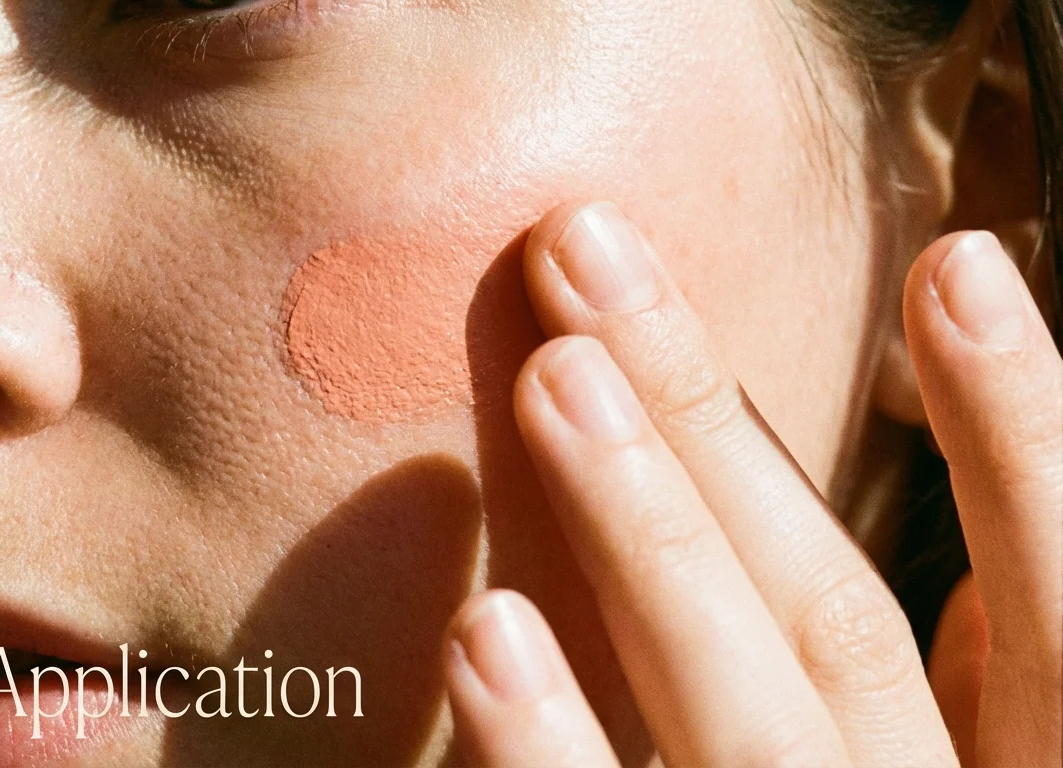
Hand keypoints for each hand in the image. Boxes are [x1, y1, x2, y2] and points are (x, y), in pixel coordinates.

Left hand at [442, 202, 1061, 765]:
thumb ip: (966, 693)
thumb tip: (980, 562)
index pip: (1050, 614)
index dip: (1020, 436)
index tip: (955, 264)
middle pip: (836, 620)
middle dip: (715, 428)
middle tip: (587, 257)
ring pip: (746, 721)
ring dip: (645, 537)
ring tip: (552, 377)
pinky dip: (548, 747)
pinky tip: (483, 628)